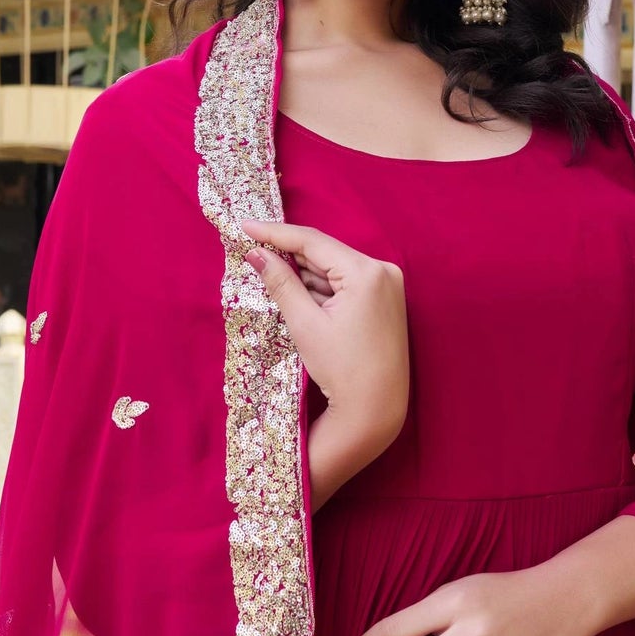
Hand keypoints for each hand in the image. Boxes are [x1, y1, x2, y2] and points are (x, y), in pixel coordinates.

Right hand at [240, 219, 408, 447]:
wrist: (375, 409)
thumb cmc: (342, 370)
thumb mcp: (305, 324)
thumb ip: (281, 283)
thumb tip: (256, 253)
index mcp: (367, 273)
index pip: (314, 241)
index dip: (276, 233)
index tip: (246, 226)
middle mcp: (384, 272)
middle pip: (325, 254)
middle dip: (288, 254)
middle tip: (252, 250)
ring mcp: (388, 286)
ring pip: (334, 271)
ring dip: (304, 274)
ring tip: (269, 275)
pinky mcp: (386, 302)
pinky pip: (347, 285)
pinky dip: (322, 289)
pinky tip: (298, 295)